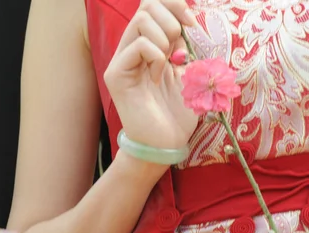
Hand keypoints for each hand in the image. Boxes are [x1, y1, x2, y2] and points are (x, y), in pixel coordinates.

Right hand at [104, 0, 198, 150]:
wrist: (166, 144)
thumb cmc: (177, 113)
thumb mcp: (189, 73)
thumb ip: (184, 47)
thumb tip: (185, 22)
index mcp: (146, 47)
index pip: (152, 6)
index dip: (174, 4)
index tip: (192, 23)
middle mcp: (130, 50)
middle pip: (146, 6)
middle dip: (172, 19)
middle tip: (181, 47)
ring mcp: (121, 62)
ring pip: (141, 20)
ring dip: (165, 38)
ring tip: (169, 63)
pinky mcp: (117, 75)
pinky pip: (138, 46)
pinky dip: (157, 56)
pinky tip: (159, 77)